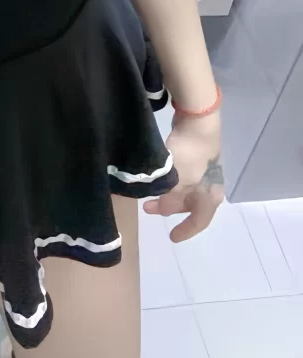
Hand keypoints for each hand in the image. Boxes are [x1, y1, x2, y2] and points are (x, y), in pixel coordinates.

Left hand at [143, 111, 223, 241]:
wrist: (198, 121)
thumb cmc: (190, 155)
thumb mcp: (178, 180)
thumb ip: (169, 196)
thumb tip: (160, 201)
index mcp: (210, 196)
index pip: (199, 221)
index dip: (186, 230)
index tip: (172, 237)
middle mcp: (209, 187)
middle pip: (189, 205)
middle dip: (168, 208)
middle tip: (147, 208)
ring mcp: (203, 171)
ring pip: (183, 190)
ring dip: (166, 194)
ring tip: (147, 194)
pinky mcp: (194, 157)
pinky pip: (181, 177)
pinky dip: (169, 182)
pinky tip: (157, 179)